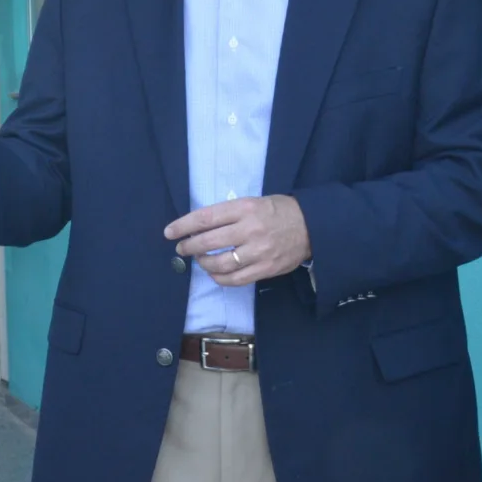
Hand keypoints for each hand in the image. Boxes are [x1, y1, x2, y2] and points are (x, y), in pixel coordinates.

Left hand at [163, 195, 310, 285]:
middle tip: (182, 248)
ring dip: (203, 263)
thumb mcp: (254, 202)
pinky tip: (215, 273)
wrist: (312, 226)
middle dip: (189, 247)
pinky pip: (234, 279)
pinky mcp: (265, 269)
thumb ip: (229, 213)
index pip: (205, 218)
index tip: (170, 232)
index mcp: (245, 208)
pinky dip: (219, 278)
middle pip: (208, 242)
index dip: (183, 226)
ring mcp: (258, 252)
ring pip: (219, 263)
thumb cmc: (278, 211)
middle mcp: (249, 229)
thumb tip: (200, 226)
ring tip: (200, 260)